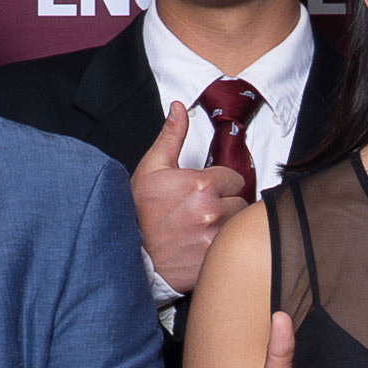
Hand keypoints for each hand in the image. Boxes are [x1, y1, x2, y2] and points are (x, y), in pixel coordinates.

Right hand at [133, 101, 250, 296]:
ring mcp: (213, 236)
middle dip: (226, 205)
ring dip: (225, 225)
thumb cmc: (136, 211)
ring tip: (201, 229)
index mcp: (201, 184)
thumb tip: (179, 108)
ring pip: (237, 225)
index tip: (205, 193)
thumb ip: (172, 136)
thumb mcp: (151, 168)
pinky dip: (220, 246)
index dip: (220, 185)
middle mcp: (211, 210)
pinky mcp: (213, 258)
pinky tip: (201, 245)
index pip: (234, 179)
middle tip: (202, 212)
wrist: (126, 253)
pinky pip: (230, 247)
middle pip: (240, 202)